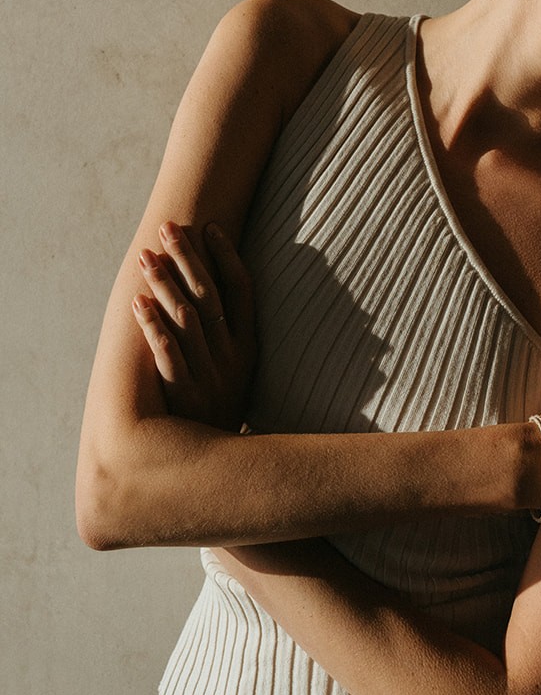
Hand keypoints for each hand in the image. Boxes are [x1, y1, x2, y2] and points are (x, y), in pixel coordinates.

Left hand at [131, 221, 255, 430]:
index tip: (210, 227)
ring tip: (145, 258)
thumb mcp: (240, 372)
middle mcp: (231, 355)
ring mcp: (209, 375)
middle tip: (169, 228)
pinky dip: (153, 327)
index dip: (227, 257)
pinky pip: (168, 355)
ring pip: (187, 320)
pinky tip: (138, 304)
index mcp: (249, 345)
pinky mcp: (184, 394)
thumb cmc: (224, 409)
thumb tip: (210, 294)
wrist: (225, 467)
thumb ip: (229, 336)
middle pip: (210, 296)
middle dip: (188, 259)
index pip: (243, 289)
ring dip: (165, 285)